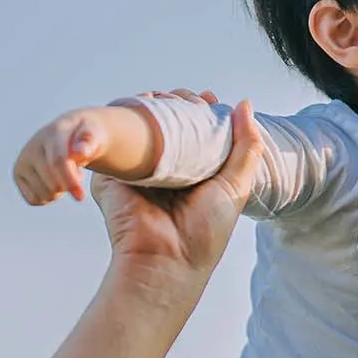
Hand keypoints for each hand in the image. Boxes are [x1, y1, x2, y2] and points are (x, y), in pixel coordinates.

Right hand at [14, 107, 120, 204]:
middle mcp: (33, 146)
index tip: (81, 197)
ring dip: (60, 191)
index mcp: (54, 133)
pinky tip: (53, 182)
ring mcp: (23, 160)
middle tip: (78, 174)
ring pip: (43, 194)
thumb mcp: (94, 134)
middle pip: (52, 183)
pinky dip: (48, 197)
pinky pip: (34, 199)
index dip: (70, 180)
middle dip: (69, 186)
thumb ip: (90, 142)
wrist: (68, 132)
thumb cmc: (85, 136)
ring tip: (64, 174)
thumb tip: (80, 153)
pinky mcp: (18, 173)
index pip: (59, 161)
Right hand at [91, 100, 263, 277]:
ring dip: (152, 105)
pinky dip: (126, 118)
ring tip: (166, 96)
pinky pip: (116, 139)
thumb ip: (246, 146)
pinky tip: (140, 105)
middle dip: (176, 103)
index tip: (207, 98)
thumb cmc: (204, 232)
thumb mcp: (235, 185)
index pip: (196, 132)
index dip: (200, 111)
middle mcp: (166, 170)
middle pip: (169, 125)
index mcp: (194, 173)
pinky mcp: (111, 176)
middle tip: (185, 95)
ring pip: (142, 127)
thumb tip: (244, 104)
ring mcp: (138, 171)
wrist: (165, 261)